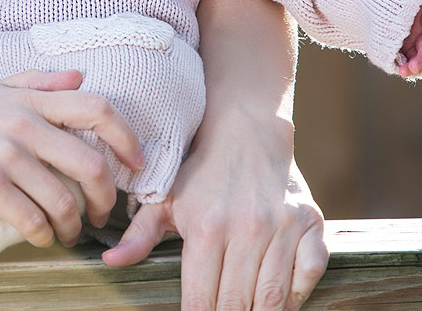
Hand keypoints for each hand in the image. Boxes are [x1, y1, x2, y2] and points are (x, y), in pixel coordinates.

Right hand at [0, 69, 143, 248]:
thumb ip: (38, 82)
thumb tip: (81, 76)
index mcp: (29, 98)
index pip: (97, 108)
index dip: (126, 137)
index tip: (134, 163)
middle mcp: (21, 122)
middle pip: (90, 163)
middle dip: (104, 197)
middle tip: (100, 212)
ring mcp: (4, 153)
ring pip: (63, 200)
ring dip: (73, 224)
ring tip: (68, 231)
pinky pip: (31, 218)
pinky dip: (43, 234)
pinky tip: (40, 236)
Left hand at [101, 118, 326, 310]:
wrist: (246, 129)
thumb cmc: (201, 170)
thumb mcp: (165, 198)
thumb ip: (139, 235)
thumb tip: (110, 262)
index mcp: (206, 228)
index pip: (201, 298)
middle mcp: (246, 230)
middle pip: (238, 304)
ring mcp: (282, 227)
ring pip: (274, 296)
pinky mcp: (311, 222)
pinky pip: (311, 272)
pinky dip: (299, 294)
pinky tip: (281, 300)